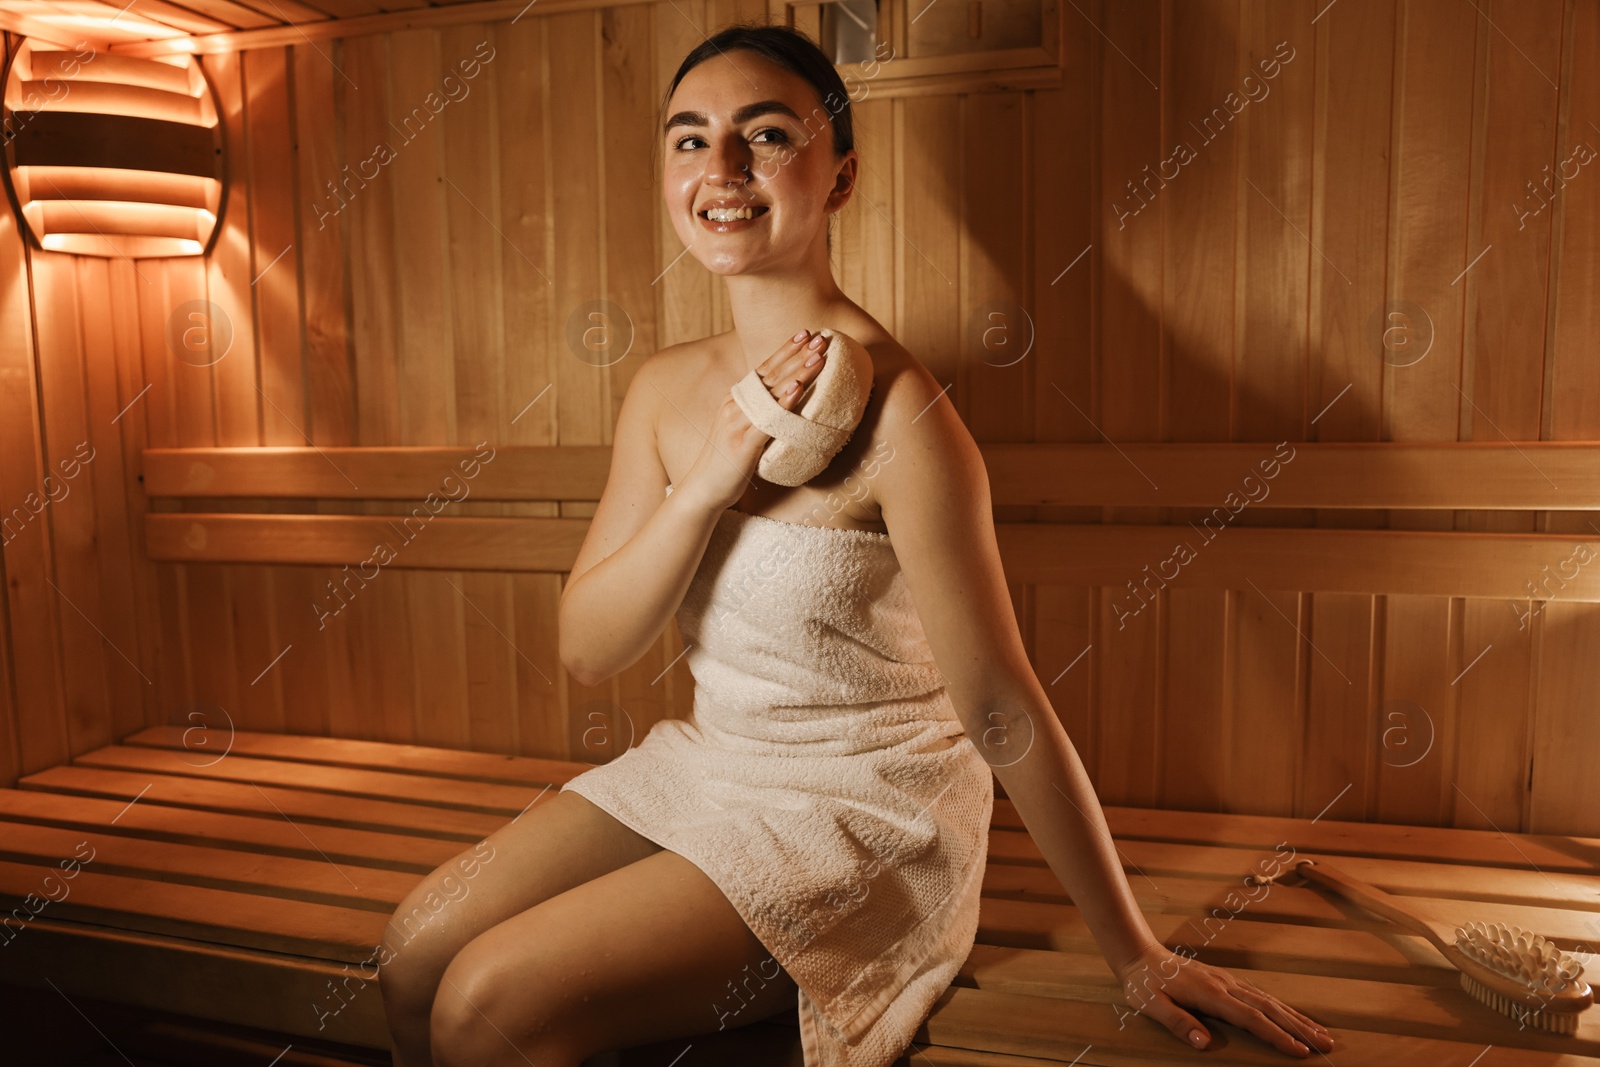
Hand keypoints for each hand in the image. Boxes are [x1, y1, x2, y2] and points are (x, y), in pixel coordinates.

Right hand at [679, 328, 830, 511]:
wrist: (703, 489)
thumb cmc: (727, 462)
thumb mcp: (743, 430)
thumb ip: (759, 415)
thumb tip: (785, 404)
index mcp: (736, 400)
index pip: (763, 368)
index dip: (785, 350)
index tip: (805, 333)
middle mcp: (735, 404)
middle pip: (770, 373)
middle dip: (796, 354)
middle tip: (820, 337)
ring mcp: (738, 422)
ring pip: (772, 391)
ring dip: (797, 372)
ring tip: (817, 356)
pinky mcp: (744, 442)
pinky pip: (768, 418)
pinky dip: (783, 402)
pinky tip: (798, 388)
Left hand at [1114, 941, 1333, 1056]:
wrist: (1139, 954)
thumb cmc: (1144, 983)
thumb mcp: (1152, 1005)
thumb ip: (1177, 1023)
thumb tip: (1204, 1043)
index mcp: (1210, 994)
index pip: (1252, 1018)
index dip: (1277, 1036)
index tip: (1300, 1052)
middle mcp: (1225, 985)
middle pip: (1270, 1008)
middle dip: (1299, 1028)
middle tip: (1327, 1045)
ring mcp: (1227, 980)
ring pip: (1269, 1000)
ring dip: (1296, 1017)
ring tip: (1321, 1033)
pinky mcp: (1225, 980)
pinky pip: (1259, 995)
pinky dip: (1280, 1007)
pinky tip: (1292, 1016)